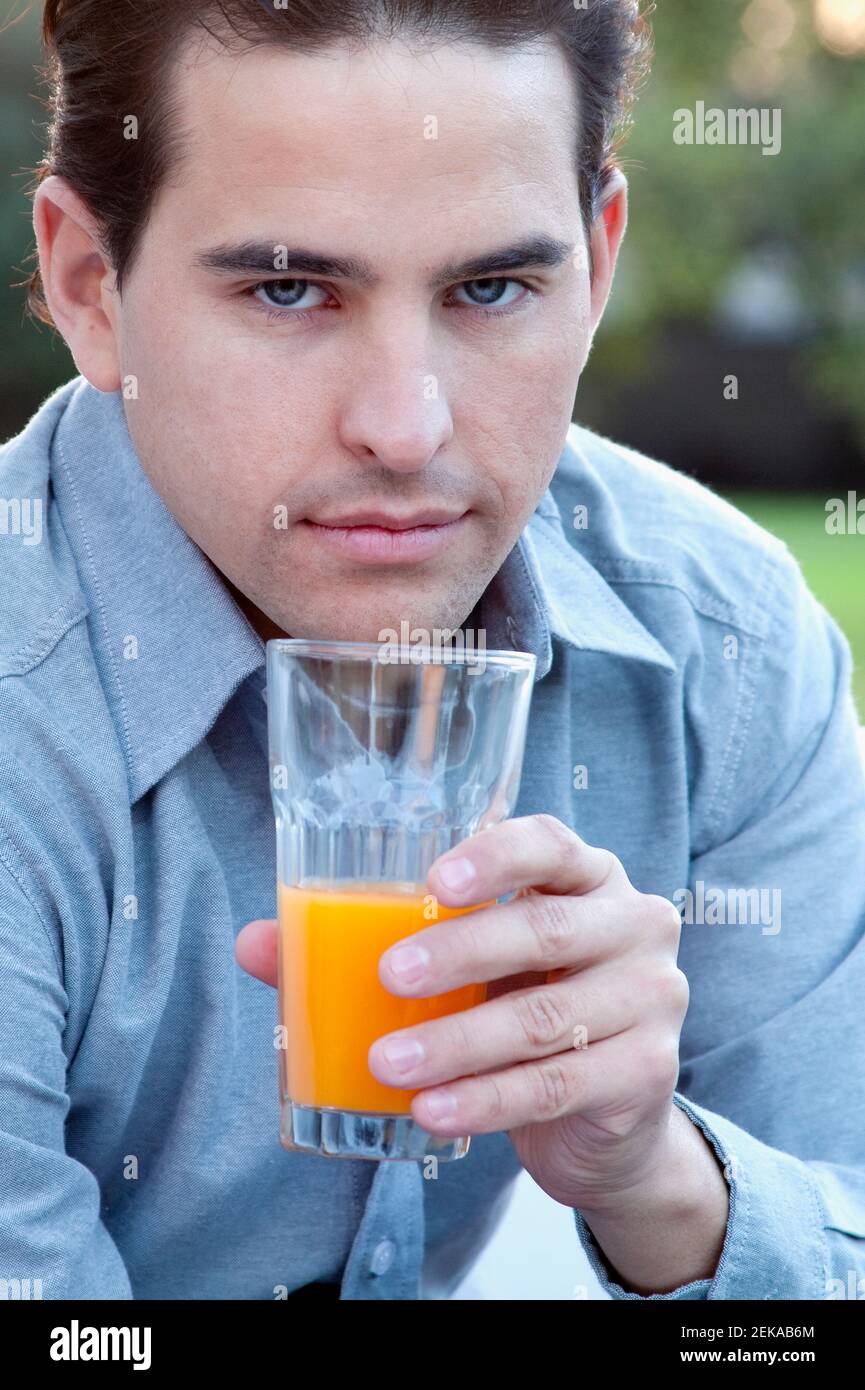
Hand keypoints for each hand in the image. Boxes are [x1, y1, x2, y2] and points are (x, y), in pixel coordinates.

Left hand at [236, 814, 689, 1214]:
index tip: (434, 880)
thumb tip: (258, 943)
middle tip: (388, 976)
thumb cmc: (519, 1006)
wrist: (606, 1112)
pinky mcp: (648, 1072)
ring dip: (458, 1043)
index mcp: (585, 876)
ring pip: (545, 1018)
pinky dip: (486, 1100)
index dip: (495, 856)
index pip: (550, 843)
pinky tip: (431, 1111)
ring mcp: (651, 997)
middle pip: (546, 929)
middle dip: (462, 952)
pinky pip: (557, 1085)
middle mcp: (632, 924)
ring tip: (384, 1063)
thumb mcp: (465, 969)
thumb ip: (372, 944)